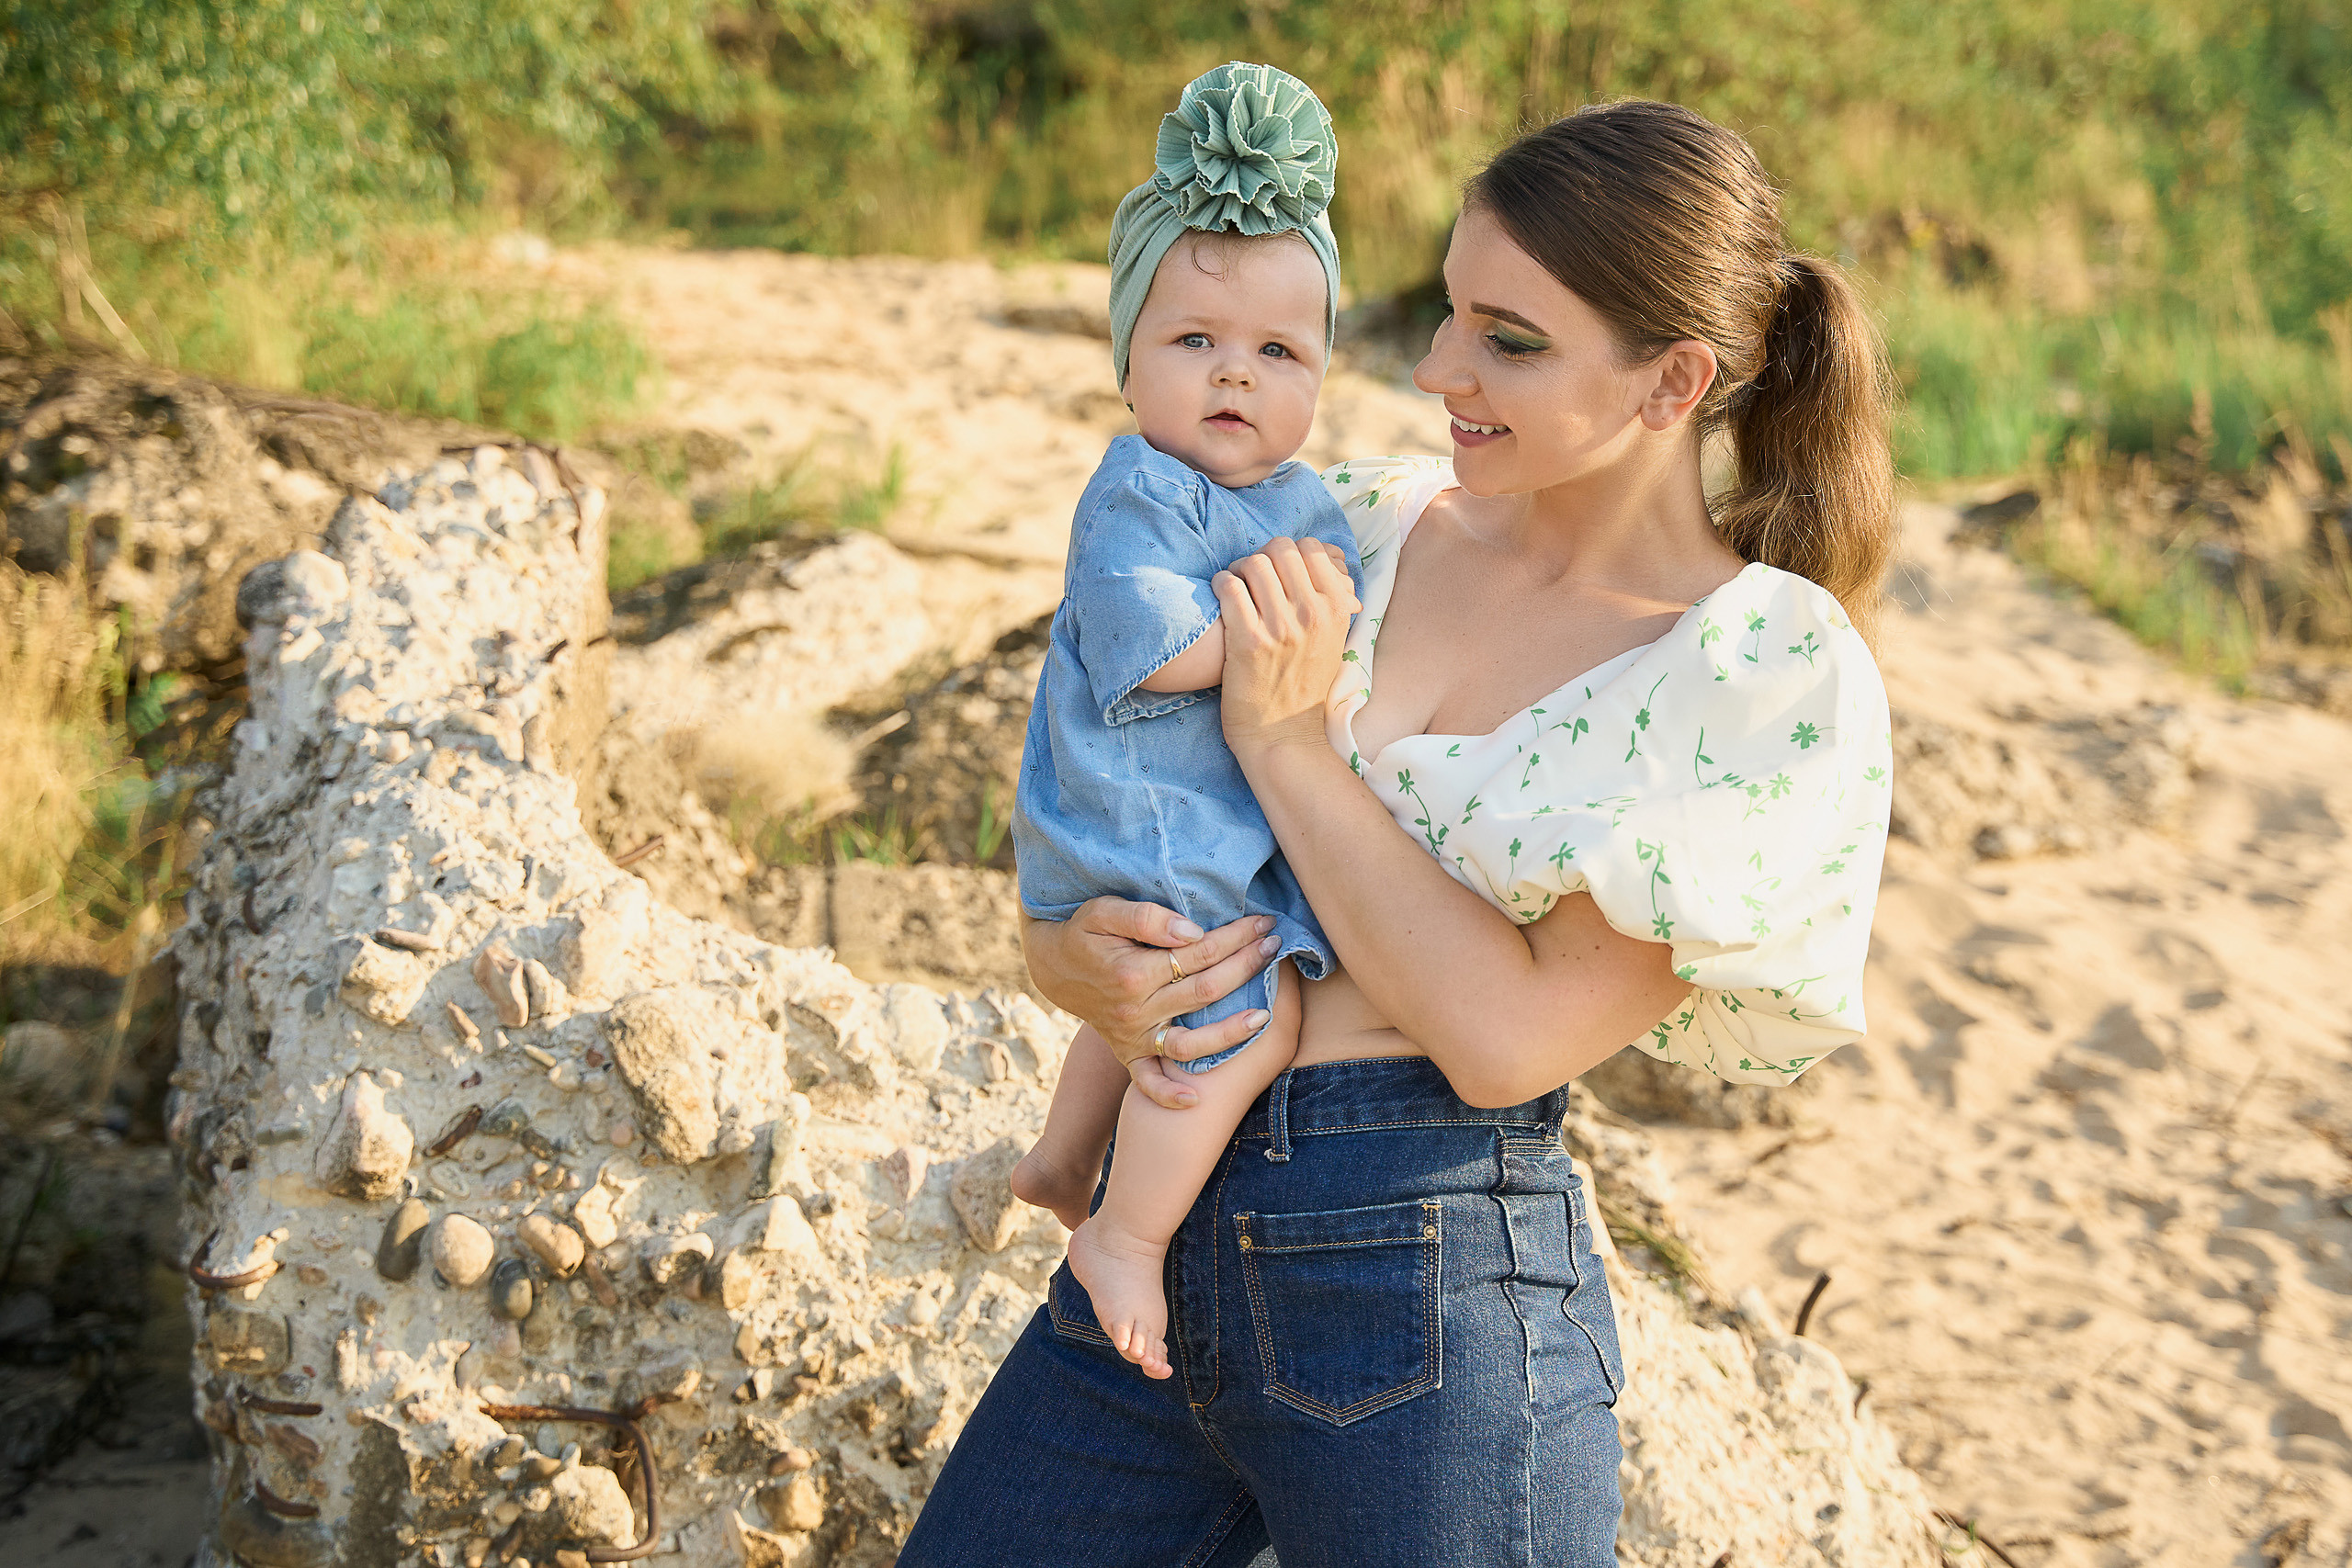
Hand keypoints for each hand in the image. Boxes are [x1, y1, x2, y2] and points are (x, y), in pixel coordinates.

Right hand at [1020, 900, 1277, 1108]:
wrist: (1052, 966)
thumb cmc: (1083, 932)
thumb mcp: (1104, 910)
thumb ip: (1147, 918)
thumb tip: (1193, 932)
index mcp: (1133, 972)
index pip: (1199, 954)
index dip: (1235, 937)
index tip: (1263, 923)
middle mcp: (1135, 1010)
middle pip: (1204, 992)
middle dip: (1245, 967)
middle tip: (1275, 946)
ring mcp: (1132, 1036)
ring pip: (1188, 1043)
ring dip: (1228, 1034)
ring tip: (1265, 1017)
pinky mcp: (1127, 1052)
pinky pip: (1147, 1080)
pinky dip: (1167, 1094)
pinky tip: (1194, 1101)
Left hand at [1214, 535, 1360, 759]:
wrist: (1282, 733)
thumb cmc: (1304, 684)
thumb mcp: (1334, 639)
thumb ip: (1333, 598)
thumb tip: (1331, 558)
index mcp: (1337, 608)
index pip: (1310, 548)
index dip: (1288, 552)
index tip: (1277, 569)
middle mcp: (1312, 613)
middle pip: (1279, 549)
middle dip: (1261, 557)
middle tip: (1251, 577)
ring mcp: (1281, 627)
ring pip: (1253, 563)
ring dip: (1238, 570)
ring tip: (1236, 587)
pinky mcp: (1248, 640)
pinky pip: (1229, 586)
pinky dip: (1221, 584)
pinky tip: (1222, 597)